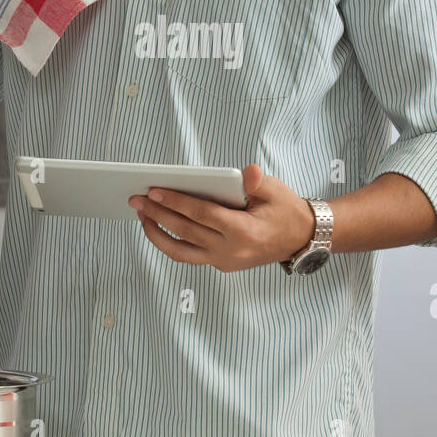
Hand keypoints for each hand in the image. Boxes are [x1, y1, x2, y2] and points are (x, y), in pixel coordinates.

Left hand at [128, 163, 317, 272]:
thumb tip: (247, 172)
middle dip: (157, 214)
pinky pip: (189, 255)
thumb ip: (257, 181)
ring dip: (157, 233)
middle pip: (185, 232)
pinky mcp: (221, 264)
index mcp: (244, 231)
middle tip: (136, 199)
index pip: (202, 215)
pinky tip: (158, 226)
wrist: (300, 238)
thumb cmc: (285, 210)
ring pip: (180, 252)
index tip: (154, 190)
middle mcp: (231, 251)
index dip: (176, 202)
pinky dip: (171, 242)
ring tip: (142, 215)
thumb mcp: (274, 190)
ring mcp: (224, 262)